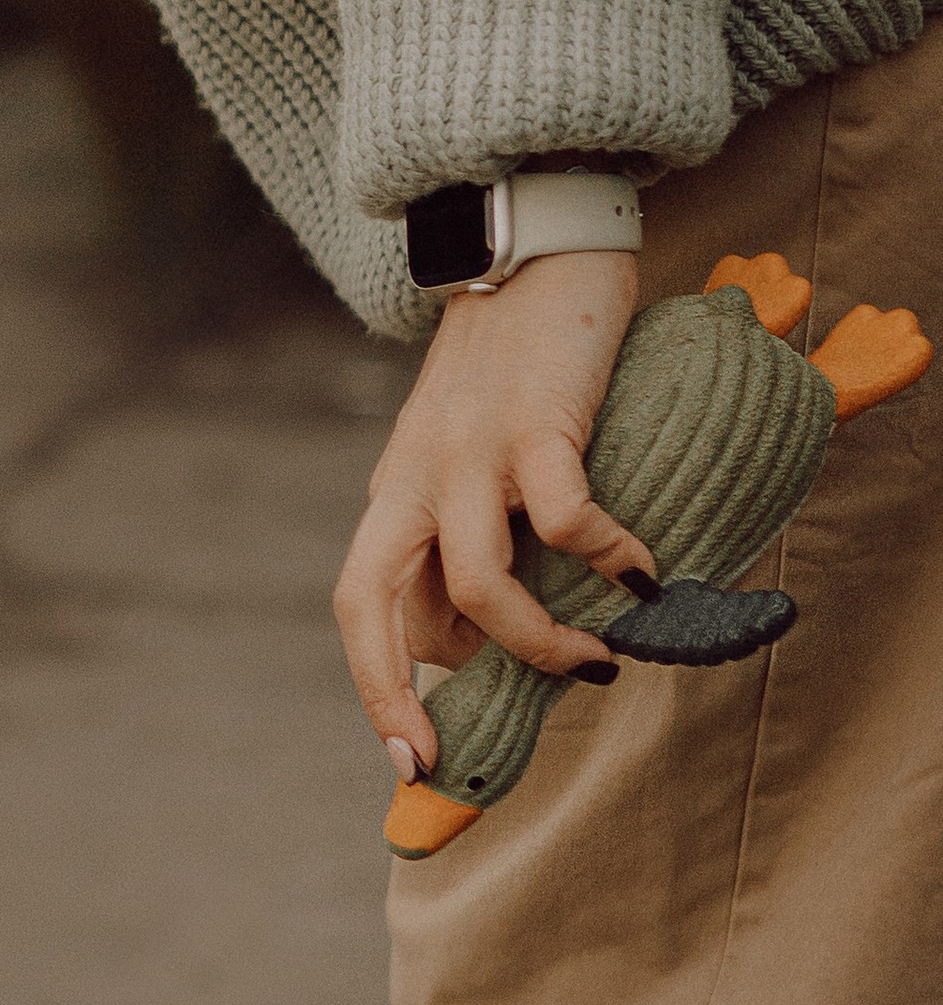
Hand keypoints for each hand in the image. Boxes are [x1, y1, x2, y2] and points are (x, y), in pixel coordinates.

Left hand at [334, 248, 651, 782]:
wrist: (534, 246)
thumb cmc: (512, 367)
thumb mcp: (463, 457)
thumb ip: (463, 537)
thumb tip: (478, 644)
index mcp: (395, 495)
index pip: (359, 606)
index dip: (375, 686)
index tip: (409, 758)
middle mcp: (418, 479)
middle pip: (376, 603)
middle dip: (399, 692)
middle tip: (450, 751)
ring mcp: (472, 451)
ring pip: (481, 582)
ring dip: (539, 640)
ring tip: (598, 658)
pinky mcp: (538, 421)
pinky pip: (566, 518)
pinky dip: (607, 559)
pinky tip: (645, 575)